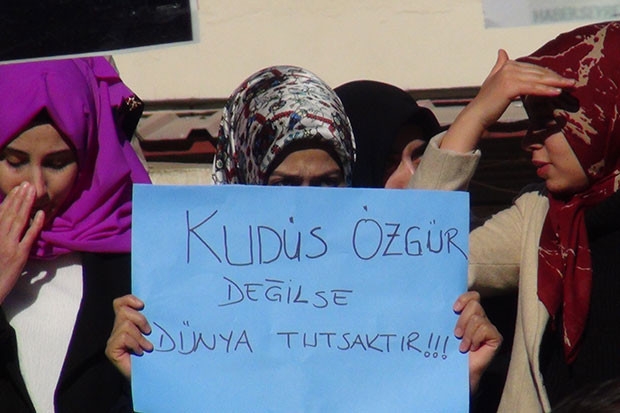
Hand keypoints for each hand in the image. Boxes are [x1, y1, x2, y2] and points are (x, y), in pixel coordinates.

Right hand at [0, 182, 43, 302]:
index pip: (0, 214)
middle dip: (19, 197)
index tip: (17, 189)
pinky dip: (36, 224)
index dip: (9, 200)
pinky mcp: (19, 255)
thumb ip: (1, 233)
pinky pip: (29, 237)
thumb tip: (7, 221)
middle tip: (27, 184)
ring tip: (32, 191)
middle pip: (10, 214)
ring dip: (26, 204)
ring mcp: (9, 246)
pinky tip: (41, 213)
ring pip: (19, 221)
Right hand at [106, 294, 152, 379]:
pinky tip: (140, 352)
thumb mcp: (154, 333)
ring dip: (139, 336)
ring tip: (147, 347)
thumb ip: (151, 320)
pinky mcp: (111, 350)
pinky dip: (135, 343)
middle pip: (123, 311)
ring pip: (125, 324)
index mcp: (127, 322)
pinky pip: (123, 337)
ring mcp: (113, 340)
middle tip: (149, 331)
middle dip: (140, 319)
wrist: (149, 376)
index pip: (120, 303)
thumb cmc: (154, 354)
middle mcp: (118, 329)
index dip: (129, 299)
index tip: (143, 305)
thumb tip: (162, 305)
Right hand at [441, 49, 575, 152]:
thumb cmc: (487, 102)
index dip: (548, 74)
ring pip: (538, 80)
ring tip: (569, 87)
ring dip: (556, 83)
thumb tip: (502, 51)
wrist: (477, 115)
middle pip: (537, 73)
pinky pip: (533, 88)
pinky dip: (546, 90)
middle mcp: (508, 68)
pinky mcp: (511, 87)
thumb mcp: (493, 80)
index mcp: (507, 65)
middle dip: (556, 78)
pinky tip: (557, 93)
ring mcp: (509, 76)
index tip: (561, 79)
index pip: (533, 69)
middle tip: (571, 83)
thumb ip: (499, 65)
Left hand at [453, 291, 502, 393]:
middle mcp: (480, 318)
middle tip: (456, 334)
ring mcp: (489, 327)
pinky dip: (475, 338)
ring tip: (462, 345)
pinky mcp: (495, 337)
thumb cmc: (450, 350)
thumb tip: (438, 303)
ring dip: (467, 333)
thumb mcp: (447, 329)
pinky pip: (485, 329)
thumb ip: (448, 316)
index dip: (464, 299)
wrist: (458, 370)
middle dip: (462, 319)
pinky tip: (472, 348)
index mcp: (469, 313)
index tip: (454, 309)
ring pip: (477, 318)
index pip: (472, 296)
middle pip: (474, 305)